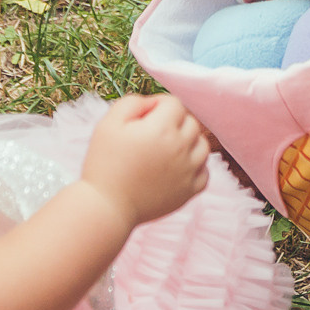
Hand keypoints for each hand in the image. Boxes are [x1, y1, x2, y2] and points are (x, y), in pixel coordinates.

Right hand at [80, 94, 210, 226]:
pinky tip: (176, 169)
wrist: (107, 207)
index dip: (157, 105)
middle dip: (173, 122)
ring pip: (202, 145)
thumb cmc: (104, 164)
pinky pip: (204, 172)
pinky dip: (195, 167)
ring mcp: (188, 172)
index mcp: (162, 129)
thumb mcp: (108, 123)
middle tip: (151, 135)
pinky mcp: (189, 192)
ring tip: (166, 151)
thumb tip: (151, 103)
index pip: (174, 104)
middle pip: (190, 122)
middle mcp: (181, 148)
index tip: (142, 119)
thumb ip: (132, 103)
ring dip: (188, 142)